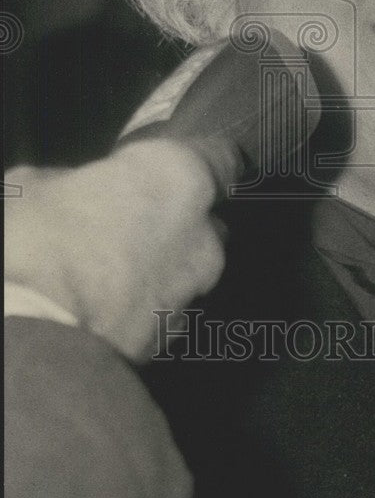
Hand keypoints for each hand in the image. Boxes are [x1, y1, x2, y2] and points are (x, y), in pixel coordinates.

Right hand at [5, 139, 224, 361]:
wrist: (27, 331)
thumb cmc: (36, 237)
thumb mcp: (39, 184)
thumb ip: (83, 182)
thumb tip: (82, 190)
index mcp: (181, 176)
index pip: (224, 158)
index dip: (203, 164)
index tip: (175, 172)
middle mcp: (204, 233)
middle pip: (206, 222)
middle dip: (178, 224)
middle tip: (129, 226)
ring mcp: (194, 290)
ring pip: (188, 271)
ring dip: (162, 269)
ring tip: (112, 276)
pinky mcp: (172, 339)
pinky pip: (164, 312)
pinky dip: (144, 308)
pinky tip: (107, 309)